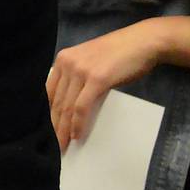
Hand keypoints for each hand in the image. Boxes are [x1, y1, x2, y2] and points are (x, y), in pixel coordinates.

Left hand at [47, 22, 164, 150]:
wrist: (143, 42)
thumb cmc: (120, 54)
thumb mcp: (90, 61)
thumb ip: (77, 77)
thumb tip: (70, 103)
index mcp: (63, 59)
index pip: (49, 92)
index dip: (47, 114)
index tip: (47, 131)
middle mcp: (68, 63)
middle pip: (56, 101)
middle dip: (54, 126)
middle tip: (54, 146)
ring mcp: (81, 70)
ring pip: (67, 106)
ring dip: (64, 130)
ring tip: (63, 147)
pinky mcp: (96, 79)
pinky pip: (82, 107)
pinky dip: (78, 124)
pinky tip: (77, 136)